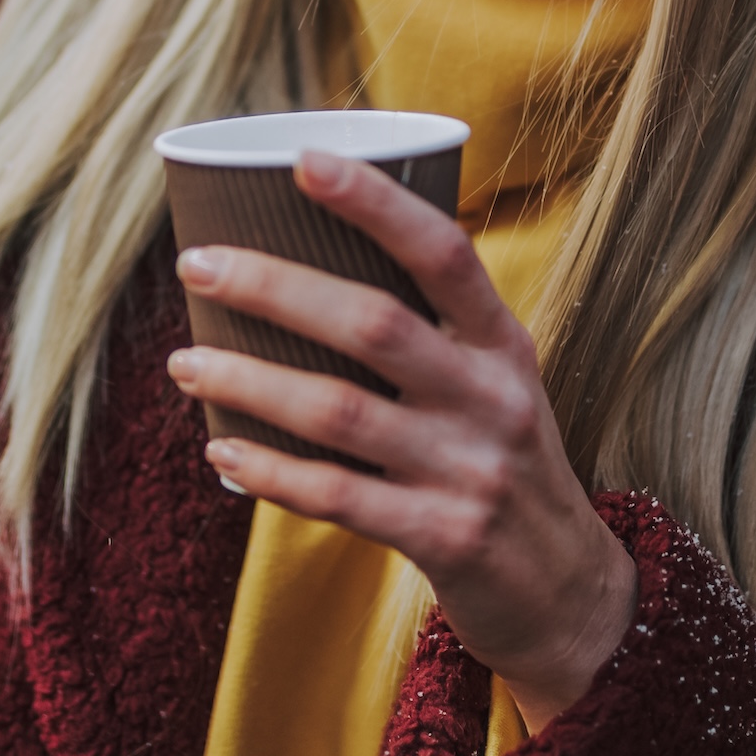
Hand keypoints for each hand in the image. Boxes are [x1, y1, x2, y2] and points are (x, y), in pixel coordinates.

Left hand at [168, 149, 635, 730]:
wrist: (571, 595)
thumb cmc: (504, 468)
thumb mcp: (493, 387)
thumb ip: (429, 335)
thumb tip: (299, 265)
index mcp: (504, 343)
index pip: (444, 250)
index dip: (374, 202)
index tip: (303, 159)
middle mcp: (492, 397)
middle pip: (373, 323)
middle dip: (274, 285)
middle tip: (196, 264)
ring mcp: (469, 469)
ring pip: (339, 410)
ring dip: (249, 381)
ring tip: (184, 362)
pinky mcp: (443, 537)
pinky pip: (337, 496)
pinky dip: (270, 470)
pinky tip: (221, 450)